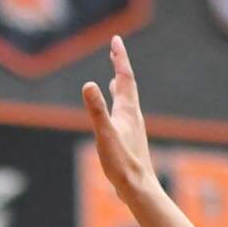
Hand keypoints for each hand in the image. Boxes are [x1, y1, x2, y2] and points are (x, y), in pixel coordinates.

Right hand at [83, 35, 155, 205]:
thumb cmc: (122, 163)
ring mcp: (133, 127)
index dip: (119, 57)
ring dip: (120, 86)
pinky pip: (125, 115)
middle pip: (127, 85)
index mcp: (127, 110)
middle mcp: (133, 115)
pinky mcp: (131, 139)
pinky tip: (117, 114)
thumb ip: (96, 109)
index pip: (124, 77)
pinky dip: (119, 106)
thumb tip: (88, 85)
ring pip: (126, 100)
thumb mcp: (105, 134)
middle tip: (115, 50)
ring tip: (114, 78)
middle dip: (120, 66)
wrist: (139, 187)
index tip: (116, 40)